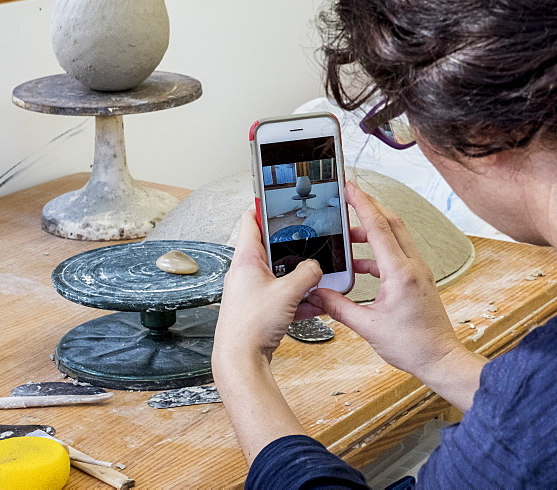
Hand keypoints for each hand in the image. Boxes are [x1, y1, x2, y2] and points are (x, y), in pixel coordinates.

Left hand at [213, 210, 323, 365]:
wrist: (240, 360)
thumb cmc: (251, 326)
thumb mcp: (288, 292)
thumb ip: (307, 274)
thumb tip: (316, 267)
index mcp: (246, 259)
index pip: (250, 220)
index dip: (262, 206)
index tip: (274, 197)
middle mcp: (245, 273)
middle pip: (270, 249)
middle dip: (292, 249)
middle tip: (308, 243)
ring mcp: (250, 291)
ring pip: (279, 275)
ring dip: (298, 278)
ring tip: (316, 281)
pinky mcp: (258, 309)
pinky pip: (281, 296)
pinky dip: (297, 298)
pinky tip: (312, 305)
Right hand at [306, 182, 479, 396]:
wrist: (439, 359)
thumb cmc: (413, 345)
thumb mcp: (368, 326)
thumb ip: (338, 307)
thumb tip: (316, 293)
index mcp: (400, 272)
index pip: (379, 226)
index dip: (362, 203)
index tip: (349, 186)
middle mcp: (412, 265)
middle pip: (391, 222)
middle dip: (368, 205)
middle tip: (348, 195)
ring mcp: (418, 270)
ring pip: (395, 236)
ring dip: (371, 231)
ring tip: (346, 234)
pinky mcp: (418, 278)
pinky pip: (396, 254)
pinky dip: (376, 252)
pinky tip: (359, 264)